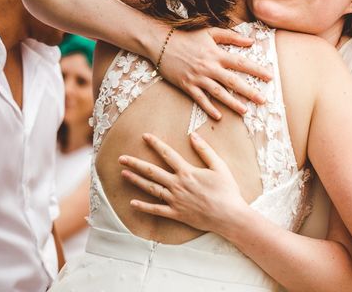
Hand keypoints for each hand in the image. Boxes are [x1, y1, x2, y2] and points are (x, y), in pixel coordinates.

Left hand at [118, 133, 247, 235]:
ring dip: (136, 181)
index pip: (167, 154)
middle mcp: (177, 185)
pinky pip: (156, 210)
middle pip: (152, 171)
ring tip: (124, 174)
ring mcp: (175, 200)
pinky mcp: (176, 214)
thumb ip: (205, 150)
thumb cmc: (227, 190)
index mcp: (187, 172)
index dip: (155, 144)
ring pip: (151, 189)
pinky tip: (132, 203)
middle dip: (135, 163)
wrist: (229, 216)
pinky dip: (143, 207)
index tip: (145, 136)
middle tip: (122, 158)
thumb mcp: (219, 166)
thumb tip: (193, 135)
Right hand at [159, 27, 271, 118]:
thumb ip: (231, 37)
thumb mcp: (210, 32)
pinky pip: (200, 99)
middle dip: (249, 91)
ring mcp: (198, 77)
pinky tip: (218, 116)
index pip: (241, 63)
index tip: (269, 77)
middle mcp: (209, 67)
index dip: (256, 70)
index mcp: (216, 54)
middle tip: (262, 100)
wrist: (161, 42)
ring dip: (232, 103)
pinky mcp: (186, 85)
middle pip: (232, 81)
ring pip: (218, 93)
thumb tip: (251, 41)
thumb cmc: (187, 36)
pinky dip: (209, 108)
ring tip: (245, 111)